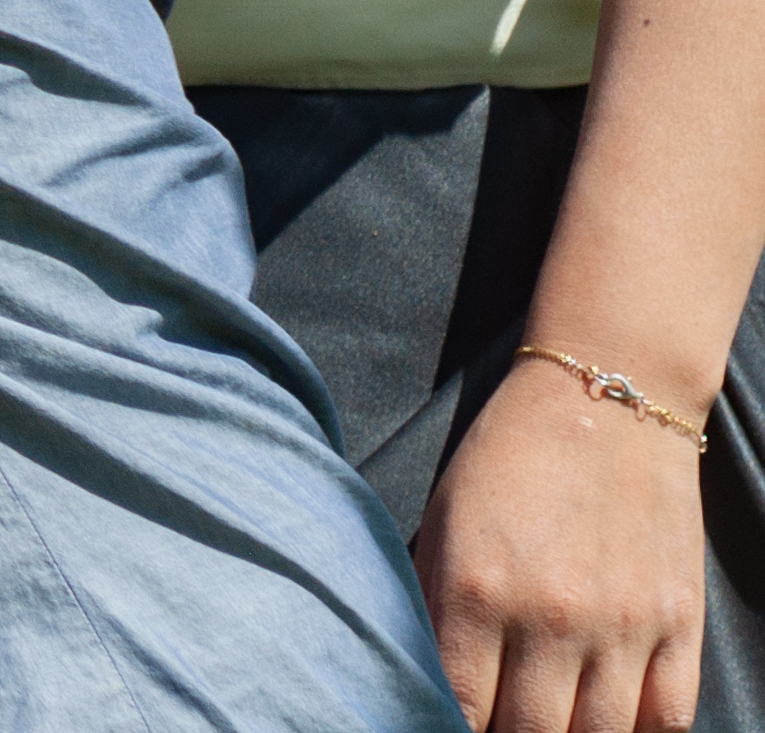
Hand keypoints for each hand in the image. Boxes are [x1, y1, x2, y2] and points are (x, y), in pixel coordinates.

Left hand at [414, 353, 706, 730]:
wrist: (606, 398)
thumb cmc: (509, 460)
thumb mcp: (443, 520)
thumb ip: (431, 602)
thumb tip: (421, 673)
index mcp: (474, 589)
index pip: (456, 708)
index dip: (446, 728)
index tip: (442, 725)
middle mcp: (549, 617)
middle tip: (501, 721)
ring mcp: (622, 627)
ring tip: (549, 723)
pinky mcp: (678, 625)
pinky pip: (666, 721)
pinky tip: (608, 726)